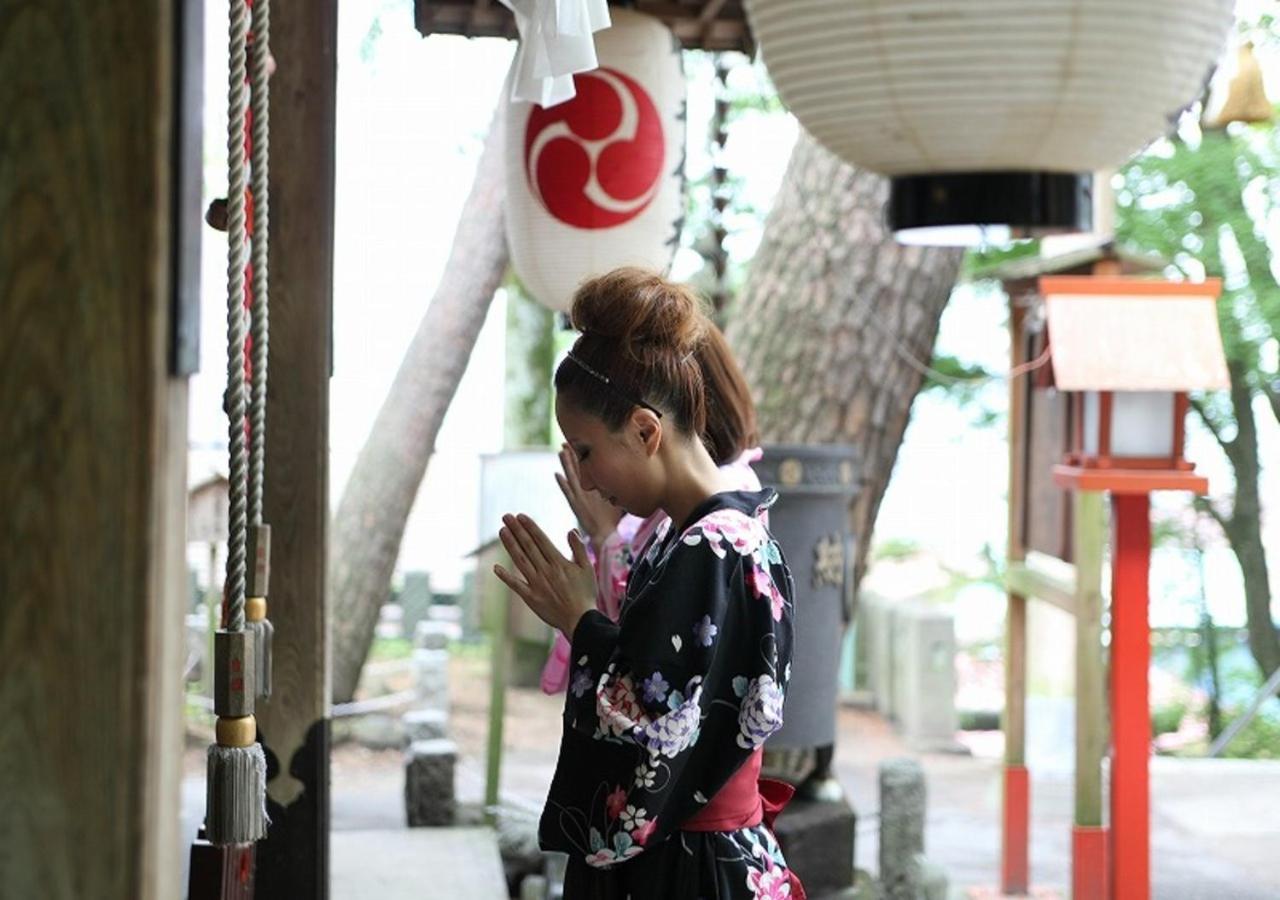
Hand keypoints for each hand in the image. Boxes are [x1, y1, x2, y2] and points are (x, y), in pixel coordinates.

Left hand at [494, 513, 595, 637]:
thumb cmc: (586, 593)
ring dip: (510, 545)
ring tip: (501, 531)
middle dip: (516, 530)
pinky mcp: (531, 597)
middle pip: (528, 546)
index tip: (520, 516)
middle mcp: (545, 570)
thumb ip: (578, 549)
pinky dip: (505, 576)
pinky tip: (496, 568)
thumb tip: (570, 530)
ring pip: (520, 560)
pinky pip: (516, 585)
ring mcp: (536, 584)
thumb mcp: (587, 568)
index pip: (541, 540)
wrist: (580, 620)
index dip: (530, 527)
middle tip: (506, 516)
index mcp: (558, 562)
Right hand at [556, 443, 621, 545]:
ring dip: (566, 465)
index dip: (582, 455)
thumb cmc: (610, 515)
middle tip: (565, 441)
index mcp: (592, 487)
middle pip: (576, 469)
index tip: (580, 441)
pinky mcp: (576, 505)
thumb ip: (618, 486)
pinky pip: (568, 493)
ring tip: (560, 452)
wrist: (605, 533)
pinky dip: (563, 484)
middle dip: (572, 455)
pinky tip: (557, 475)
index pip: (586, 467)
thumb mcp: (616, 496)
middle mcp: (583, 489)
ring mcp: (579, 496)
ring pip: (571, 477)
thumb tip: (631, 472)